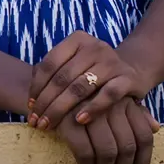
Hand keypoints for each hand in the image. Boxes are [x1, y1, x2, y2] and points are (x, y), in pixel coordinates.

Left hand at [27, 30, 149, 130]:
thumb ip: (53, 76)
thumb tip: (31, 101)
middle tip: (36, 121)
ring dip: (61, 108)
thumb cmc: (93, 71)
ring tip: (50, 124)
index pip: (50, 63)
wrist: (132, 71)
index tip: (30, 106)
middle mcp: (95, 47)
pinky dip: (92, 108)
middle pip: (62, 77)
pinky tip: (79, 121)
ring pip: (80, 88)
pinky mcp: (128, 78)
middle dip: (46, 102)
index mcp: (77, 40)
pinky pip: (108, 95)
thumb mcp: (73, 66)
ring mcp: (112, 62)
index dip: (37, 86)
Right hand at [53, 98, 157, 163]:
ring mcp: (90, 113)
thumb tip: (155, 127)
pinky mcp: (68, 121)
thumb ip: (134, 112)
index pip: (144, 136)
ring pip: (108, 152)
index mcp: (124, 101)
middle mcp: (110, 105)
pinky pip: (85, 152)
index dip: (143, 162)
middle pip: (127, 147)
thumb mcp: (110, 100)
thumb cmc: (80, 97)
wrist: (44, 87)